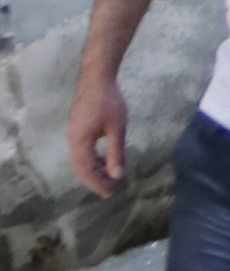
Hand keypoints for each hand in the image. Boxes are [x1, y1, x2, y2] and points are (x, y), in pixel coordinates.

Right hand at [66, 74, 126, 204]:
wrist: (97, 76)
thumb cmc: (109, 101)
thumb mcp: (117, 127)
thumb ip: (116, 152)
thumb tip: (117, 175)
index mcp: (79, 142)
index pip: (85, 171)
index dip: (97, 184)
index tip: (109, 193)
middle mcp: (72, 140)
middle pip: (80, 168)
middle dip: (94, 180)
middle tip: (109, 189)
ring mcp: (72, 133)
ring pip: (80, 160)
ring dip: (93, 170)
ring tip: (109, 176)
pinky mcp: (76, 128)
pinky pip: (81, 151)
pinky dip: (92, 159)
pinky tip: (104, 159)